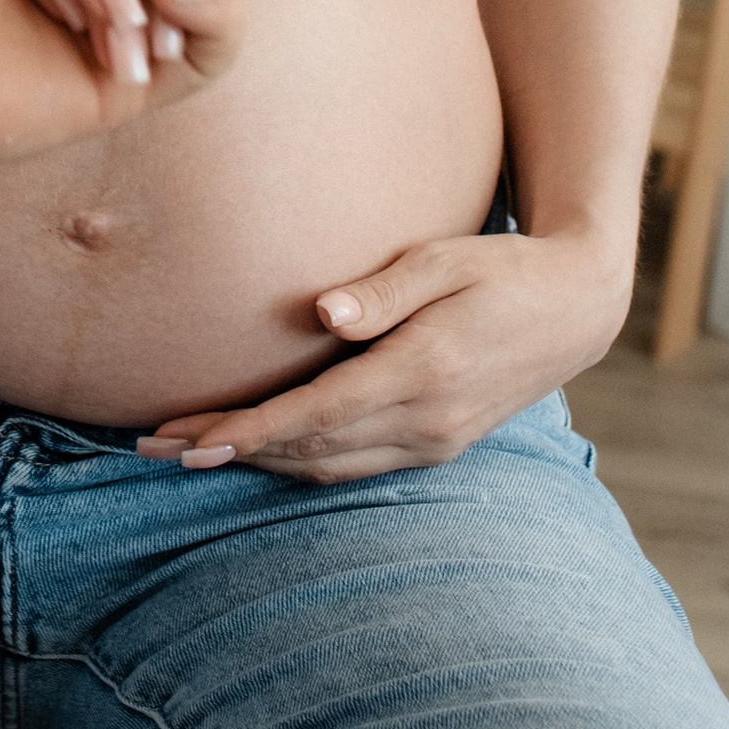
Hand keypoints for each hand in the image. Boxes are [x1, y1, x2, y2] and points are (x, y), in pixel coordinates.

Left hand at [136, 222, 632, 484]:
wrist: (576, 312)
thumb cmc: (504, 270)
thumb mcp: (449, 259)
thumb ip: (386, 289)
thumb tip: (323, 312)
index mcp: (424, 370)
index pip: (318, 414)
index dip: (249, 433)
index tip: (191, 442)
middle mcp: (427, 421)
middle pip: (309, 450)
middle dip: (229, 452)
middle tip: (153, 447)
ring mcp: (433, 444)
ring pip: (327, 468)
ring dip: (255, 464)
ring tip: (186, 452)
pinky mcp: (435, 449)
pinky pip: (352, 466)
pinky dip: (298, 463)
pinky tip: (256, 451)